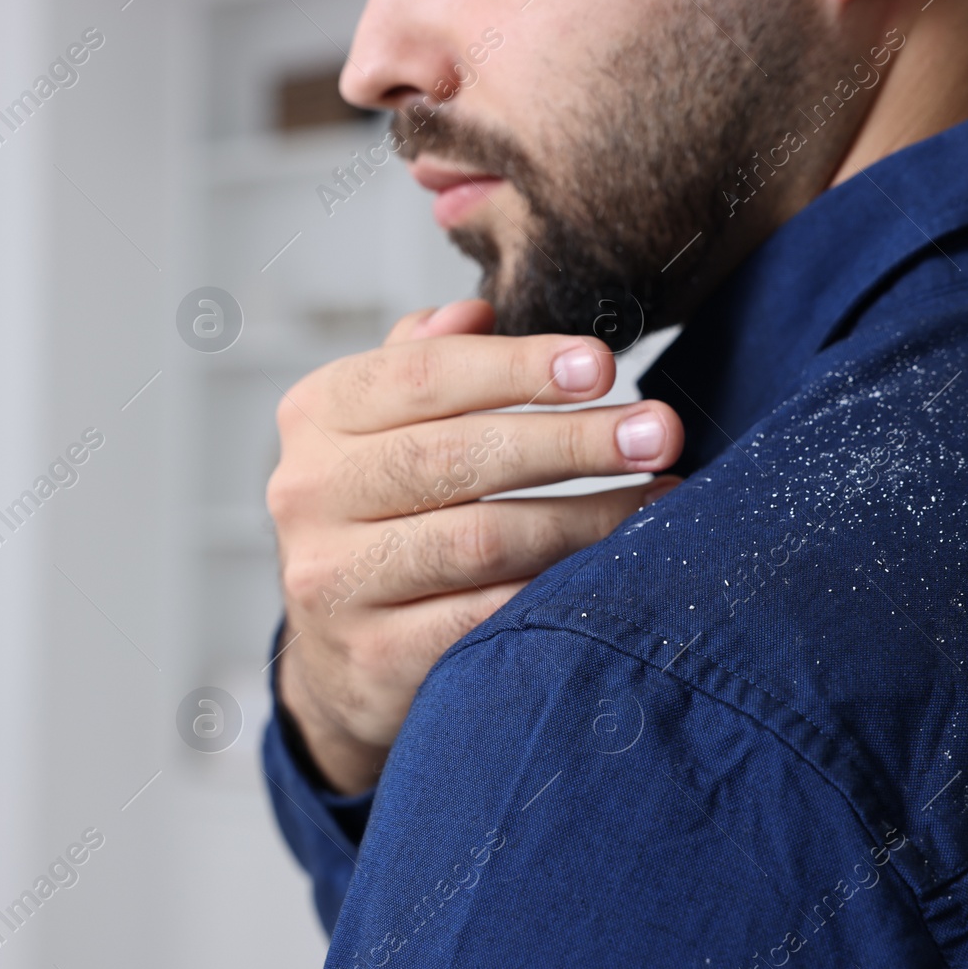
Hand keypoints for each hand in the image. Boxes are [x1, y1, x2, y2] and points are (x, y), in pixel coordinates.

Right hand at [267, 299, 682, 793]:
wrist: (337, 655)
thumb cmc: (383, 514)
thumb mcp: (386, 425)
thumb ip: (424, 363)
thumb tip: (476, 313)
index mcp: (316, 414)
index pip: (422, 375)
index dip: (518, 368)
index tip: (604, 366)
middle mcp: (308, 493)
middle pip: (455, 457)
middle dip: (570, 442)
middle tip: (658, 432)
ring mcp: (332, 580)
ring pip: (479, 541)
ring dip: (583, 519)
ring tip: (658, 501)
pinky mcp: (371, 655)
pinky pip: (482, 618)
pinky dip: (554, 591)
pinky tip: (610, 570)